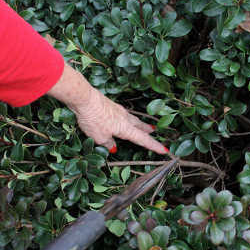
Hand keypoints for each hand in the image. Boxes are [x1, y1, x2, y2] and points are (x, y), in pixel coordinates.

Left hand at [47, 64, 167, 153]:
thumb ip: (108, 143)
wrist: (85, 98)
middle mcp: (125, 118)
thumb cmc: (94, 119)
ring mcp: (118, 110)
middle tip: (154, 132)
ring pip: (132, 119)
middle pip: (139, 126)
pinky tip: (120, 119)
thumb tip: (113, 147)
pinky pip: (122, 114)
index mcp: (125, 128)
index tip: (164, 150)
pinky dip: (125, 119)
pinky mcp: (110, 105)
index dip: (154, 146)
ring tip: (141, 126)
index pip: (143, 140)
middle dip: (147, 131)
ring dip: (138, 124)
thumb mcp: (99, 137)